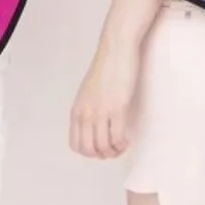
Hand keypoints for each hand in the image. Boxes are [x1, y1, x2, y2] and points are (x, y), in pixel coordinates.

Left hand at [69, 40, 139, 158]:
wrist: (117, 48)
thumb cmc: (106, 66)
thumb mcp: (89, 91)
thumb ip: (88, 108)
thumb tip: (95, 125)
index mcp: (77, 109)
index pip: (75, 144)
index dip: (89, 152)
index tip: (101, 147)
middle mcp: (86, 113)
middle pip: (89, 150)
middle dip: (102, 155)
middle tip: (114, 148)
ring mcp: (100, 112)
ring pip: (103, 148)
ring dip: (114, 151)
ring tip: (122, 144)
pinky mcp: (117, 109)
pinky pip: (117, 139)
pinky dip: (123, 144)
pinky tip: (128, 138)